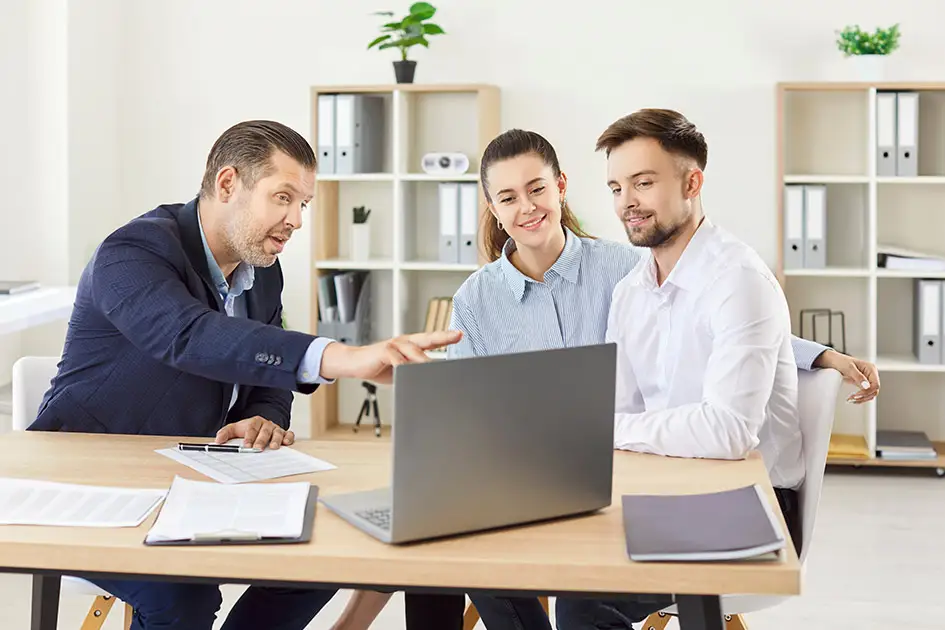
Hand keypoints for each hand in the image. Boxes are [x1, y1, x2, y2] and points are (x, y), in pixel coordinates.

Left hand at [214, 416, 294, 449]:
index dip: (249, 437)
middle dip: (261, 440)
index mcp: (255, 422)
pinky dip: (288, 438)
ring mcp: (276, 429)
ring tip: (273, 447)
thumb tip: (217, 441)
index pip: (252, 428)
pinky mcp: (284, 434)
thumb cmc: (247, 430)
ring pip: (278, 432)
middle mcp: (266, 425)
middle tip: (258, 448)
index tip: (246, 445)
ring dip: (276, 440)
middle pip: (265, 431)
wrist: (260, 427)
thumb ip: (225, 433)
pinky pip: (289, 434)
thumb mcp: (235, 429)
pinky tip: (286, 443)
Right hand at [319, 330, 462, 383]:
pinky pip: (397, 358)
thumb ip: (413, 372)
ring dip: (424, 359)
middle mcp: (404, 342)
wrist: (354, 364)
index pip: (431, 340)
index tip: (459, 334)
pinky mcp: (384, 351)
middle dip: (442, 336)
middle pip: (427, 338)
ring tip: (433, 367)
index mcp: (410, 345)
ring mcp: (394, 344)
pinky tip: (407, 371)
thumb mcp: (400, 371)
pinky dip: (403, 365)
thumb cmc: (378, 367)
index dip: (445, 337)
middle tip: (456, 335)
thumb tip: (429, 380)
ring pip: (414, 350)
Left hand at [814, 349, 879, 403]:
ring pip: (870, 394)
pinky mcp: (861, 384)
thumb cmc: (841, 361)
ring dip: (862, 399)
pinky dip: (859, 398)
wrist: (833, 361)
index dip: (867, 391)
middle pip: (874, 390)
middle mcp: (871, 375)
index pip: (875, 384)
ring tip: (851, 399)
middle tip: (852, 398)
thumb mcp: (849, 368)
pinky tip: (852, 399)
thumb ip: (858, 376)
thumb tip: (867, 386)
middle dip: (864, 396)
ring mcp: (867, 380)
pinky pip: (864, 394)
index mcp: (871, 369)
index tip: (857, 395)